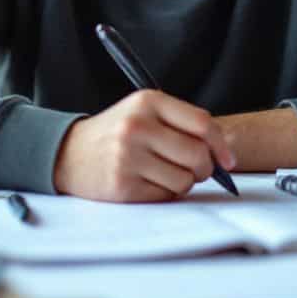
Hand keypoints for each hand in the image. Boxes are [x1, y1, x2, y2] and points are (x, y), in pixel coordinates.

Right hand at [52, 90, 235, 201]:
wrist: (68, 153)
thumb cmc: (116, 133)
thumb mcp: (144, 112)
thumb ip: (182, 124)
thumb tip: (224, 152)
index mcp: (148, 101)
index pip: (202, 123)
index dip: (221, 145)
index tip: (228, 160)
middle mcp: (138, 126)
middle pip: (197, 155)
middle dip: (204, 168)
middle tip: (193, 169)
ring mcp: (128, 157)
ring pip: (184, 180)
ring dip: (182, 182)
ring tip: (163, 173)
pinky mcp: (122, 185)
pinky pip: (165, 196)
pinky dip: (163, 193)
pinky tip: (146, 182)